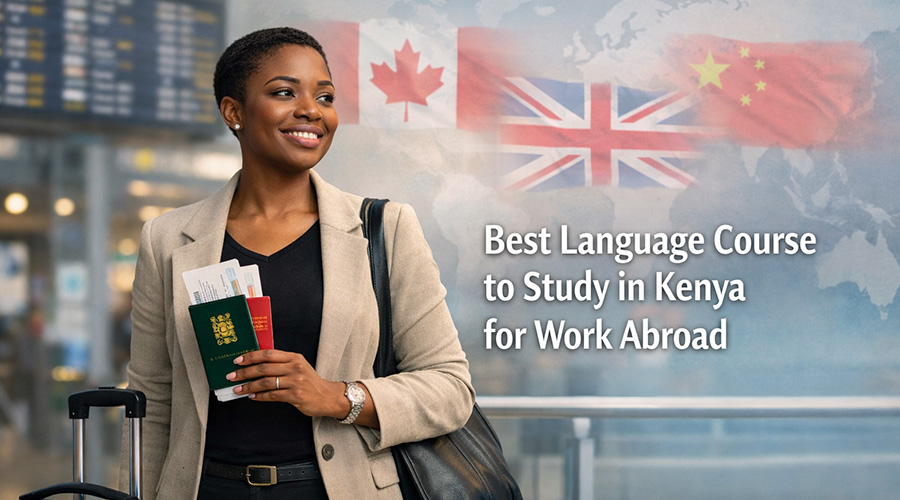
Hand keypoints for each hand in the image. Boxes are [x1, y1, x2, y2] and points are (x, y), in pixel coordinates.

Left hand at [226, 349, 346, 417]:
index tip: (237, 360)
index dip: (251, 357)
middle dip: (245, 372)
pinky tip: (252, 397)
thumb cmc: (310, 381)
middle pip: (264, 368)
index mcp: (294, 357)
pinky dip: (260, 396)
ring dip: (249, 386)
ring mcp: (296, 382)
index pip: (268, 354)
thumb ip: (280, 363)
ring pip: (266, 382)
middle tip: (232, 376)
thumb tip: (255, 364)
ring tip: (238, 389)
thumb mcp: (298, 366)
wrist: (327, 396)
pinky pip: (272, 395)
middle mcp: (295, 367)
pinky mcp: (295, 396)